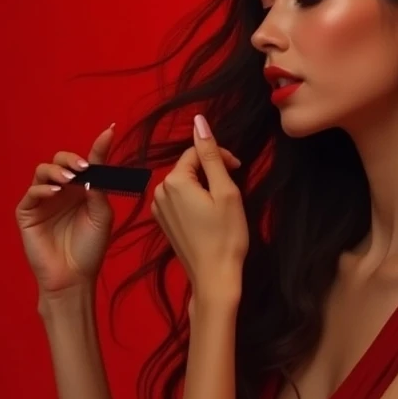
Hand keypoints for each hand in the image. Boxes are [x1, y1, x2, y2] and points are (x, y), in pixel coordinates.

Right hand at [15, 124, 115, 297]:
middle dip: (71, 159)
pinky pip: (31, 193)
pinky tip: (55, 192)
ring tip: (68, 180)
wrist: (74, 277)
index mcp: (82, 190)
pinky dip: (43, 188)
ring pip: (42, 171)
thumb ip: (99, 190)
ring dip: (56, 171)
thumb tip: (94, 167)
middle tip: (82, 167)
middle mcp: (62, 191)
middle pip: (61, 160)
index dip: (98, 146)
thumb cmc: (90, 249)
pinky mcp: (28, 213)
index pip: (88, 163)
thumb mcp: (102, 216)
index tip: (111, 130)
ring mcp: (43, 201)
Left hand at [151, 115, 247, 304]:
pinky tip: (210, 217)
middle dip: (211, 171)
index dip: (220, 156)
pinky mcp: (163, 223)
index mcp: (175, 181)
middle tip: (234, 188)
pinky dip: (195, 201)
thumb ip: (211, 155)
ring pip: (185, 184)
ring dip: (204, 186)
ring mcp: (158, 209)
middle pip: (189, 167)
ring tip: (223, 204)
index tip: (239, 169)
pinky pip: (179, 200)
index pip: (197, 152)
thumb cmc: (226, 235)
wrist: (214, 276)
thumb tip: (199, 122)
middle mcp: (160, 191)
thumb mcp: (225, 191)